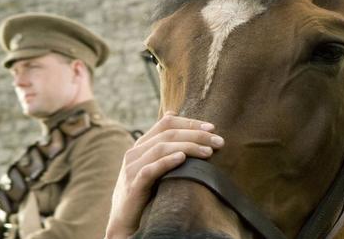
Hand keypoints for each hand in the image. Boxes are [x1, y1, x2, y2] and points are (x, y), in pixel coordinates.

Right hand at [105, 112, 224, 238]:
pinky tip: (182, 158)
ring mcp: (132, 168)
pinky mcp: (133, 185)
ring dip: (188, 147)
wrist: (125, 221)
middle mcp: (135, 152)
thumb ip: (168, 150)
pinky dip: (167, 161)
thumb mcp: (156, 167)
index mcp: (142, 144)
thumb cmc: (146, 192)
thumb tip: (191, 132)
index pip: (167, 123)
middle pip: (168, 134)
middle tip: (218, 141)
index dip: (190, 122)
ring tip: (208, 152)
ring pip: (161, 148)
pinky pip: (150, 170)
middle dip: (196, 135)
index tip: (212, 128)